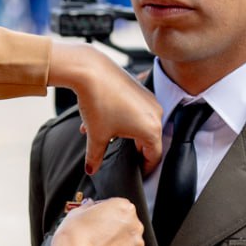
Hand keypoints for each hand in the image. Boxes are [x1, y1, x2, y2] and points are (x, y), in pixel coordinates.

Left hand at [49, 42, 161, 174]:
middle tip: (124, 160)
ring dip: (126, 134)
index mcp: (151, 129)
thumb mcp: (96, 136)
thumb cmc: (98, 102)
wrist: (91, 71)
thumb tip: (92, 168)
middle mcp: (155, 114)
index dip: (146, 169)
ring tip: (107, 139)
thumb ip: (96, 157)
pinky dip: (124, 119)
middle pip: (149, 140)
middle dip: (135, 151)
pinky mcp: (140, 89)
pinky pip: (136, 110)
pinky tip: (104, 121)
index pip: (154, 156)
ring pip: (141, 124)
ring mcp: (148, 100)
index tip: (139, 174)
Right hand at [50, 198, 144, 245]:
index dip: (105, 213)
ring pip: (129, 242)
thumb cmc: (74, 240)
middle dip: (114, 230)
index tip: (98, 220)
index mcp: (123, 208)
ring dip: (118, 245)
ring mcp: (137, 245)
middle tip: (98, 237)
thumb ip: (88, 207)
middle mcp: (135, 225)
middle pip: (126, 224)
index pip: (118, 206)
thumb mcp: (75, 213)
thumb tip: (89, 206)